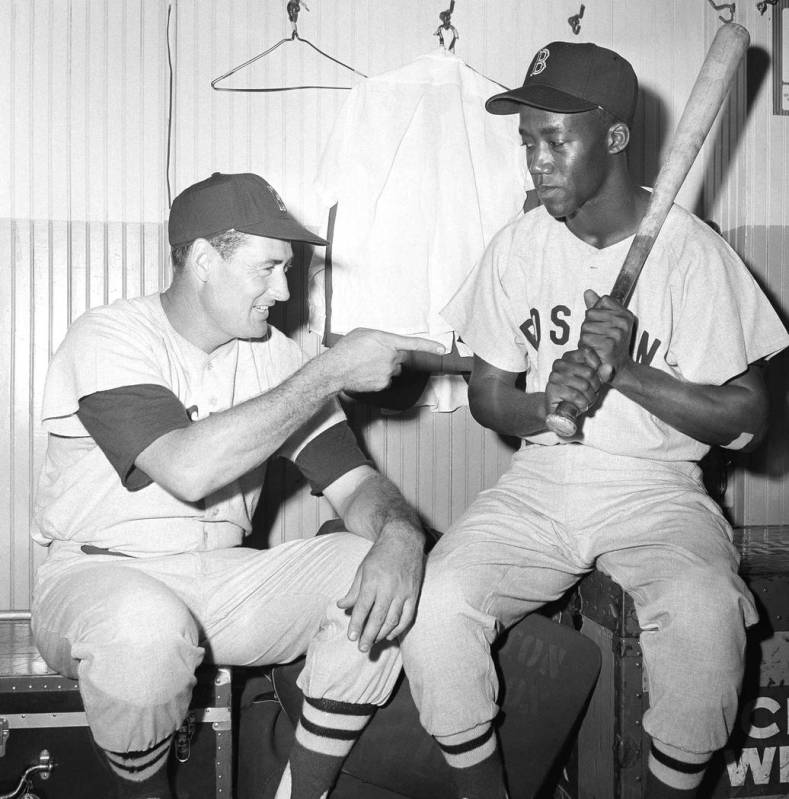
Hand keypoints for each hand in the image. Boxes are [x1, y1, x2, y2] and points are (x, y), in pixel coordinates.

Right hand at [326, 329, 444, 393]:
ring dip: (384, 367)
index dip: (429, 346)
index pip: (413, 343)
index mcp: (386, 341)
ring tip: (366, 365)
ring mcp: (388, 372)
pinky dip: (378, 377)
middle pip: (400, 357)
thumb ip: (379, 337)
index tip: (442, 349)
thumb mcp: (363, 333)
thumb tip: (386, 343)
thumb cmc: (345, 349)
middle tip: (372, 356)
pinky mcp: (384, 384)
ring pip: (393, 370)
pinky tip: (365, 374)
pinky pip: (386, 380)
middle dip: (391, 356)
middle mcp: (390, 357)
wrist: (335, 370)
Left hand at [336, 526, 424, 652]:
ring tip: (373, 642)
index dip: (357, 624)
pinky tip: (391, 635)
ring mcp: (403, 592)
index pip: (363, 608)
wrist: (403, 540)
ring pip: (393, 619)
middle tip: (362, 648)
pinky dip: (399, 628)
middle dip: (369, 635)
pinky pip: (408, 616)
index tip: (351, 637)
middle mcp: (388, 588)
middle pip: (378, 617)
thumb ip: (353, 590)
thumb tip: (342, 606)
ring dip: (382, 634)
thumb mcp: (362, 569)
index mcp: (373, 581)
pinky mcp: (414, 593)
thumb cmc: (380, 554)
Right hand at [545, 346, 604, 414]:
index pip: (587, 352)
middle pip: (589, 372)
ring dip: (589, 397)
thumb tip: (609, 367)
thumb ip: (602, 374)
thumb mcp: (594, 382)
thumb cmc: (579, 392)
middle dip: (595, 386)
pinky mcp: (552, 390)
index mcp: (569, 356)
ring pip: (584, 386)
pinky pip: (575, 396)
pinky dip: (581, 403)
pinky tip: (579, 405)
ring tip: (586, 400)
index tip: (596, 377)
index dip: (597, 366)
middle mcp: (560, 364)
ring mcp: (554, 376)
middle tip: (591, 392)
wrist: (562, 410)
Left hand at [578, 290, 635, 383]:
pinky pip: (585, 338)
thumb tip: (587, 292)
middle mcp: (623, 322)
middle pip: (590, 313)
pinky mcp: (608, 345)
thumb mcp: (607, 323)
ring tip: (595, 345)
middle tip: (597, 338)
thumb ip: (597, 307)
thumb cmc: (611, 345)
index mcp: (625, 314)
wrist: (617, 368)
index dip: (596, 312)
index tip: (602, 324)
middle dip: (588, 326)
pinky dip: (584, 346)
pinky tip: (593, 351)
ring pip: (585, 326)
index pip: (602, 300)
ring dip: (585, 337)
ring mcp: (617, 333)